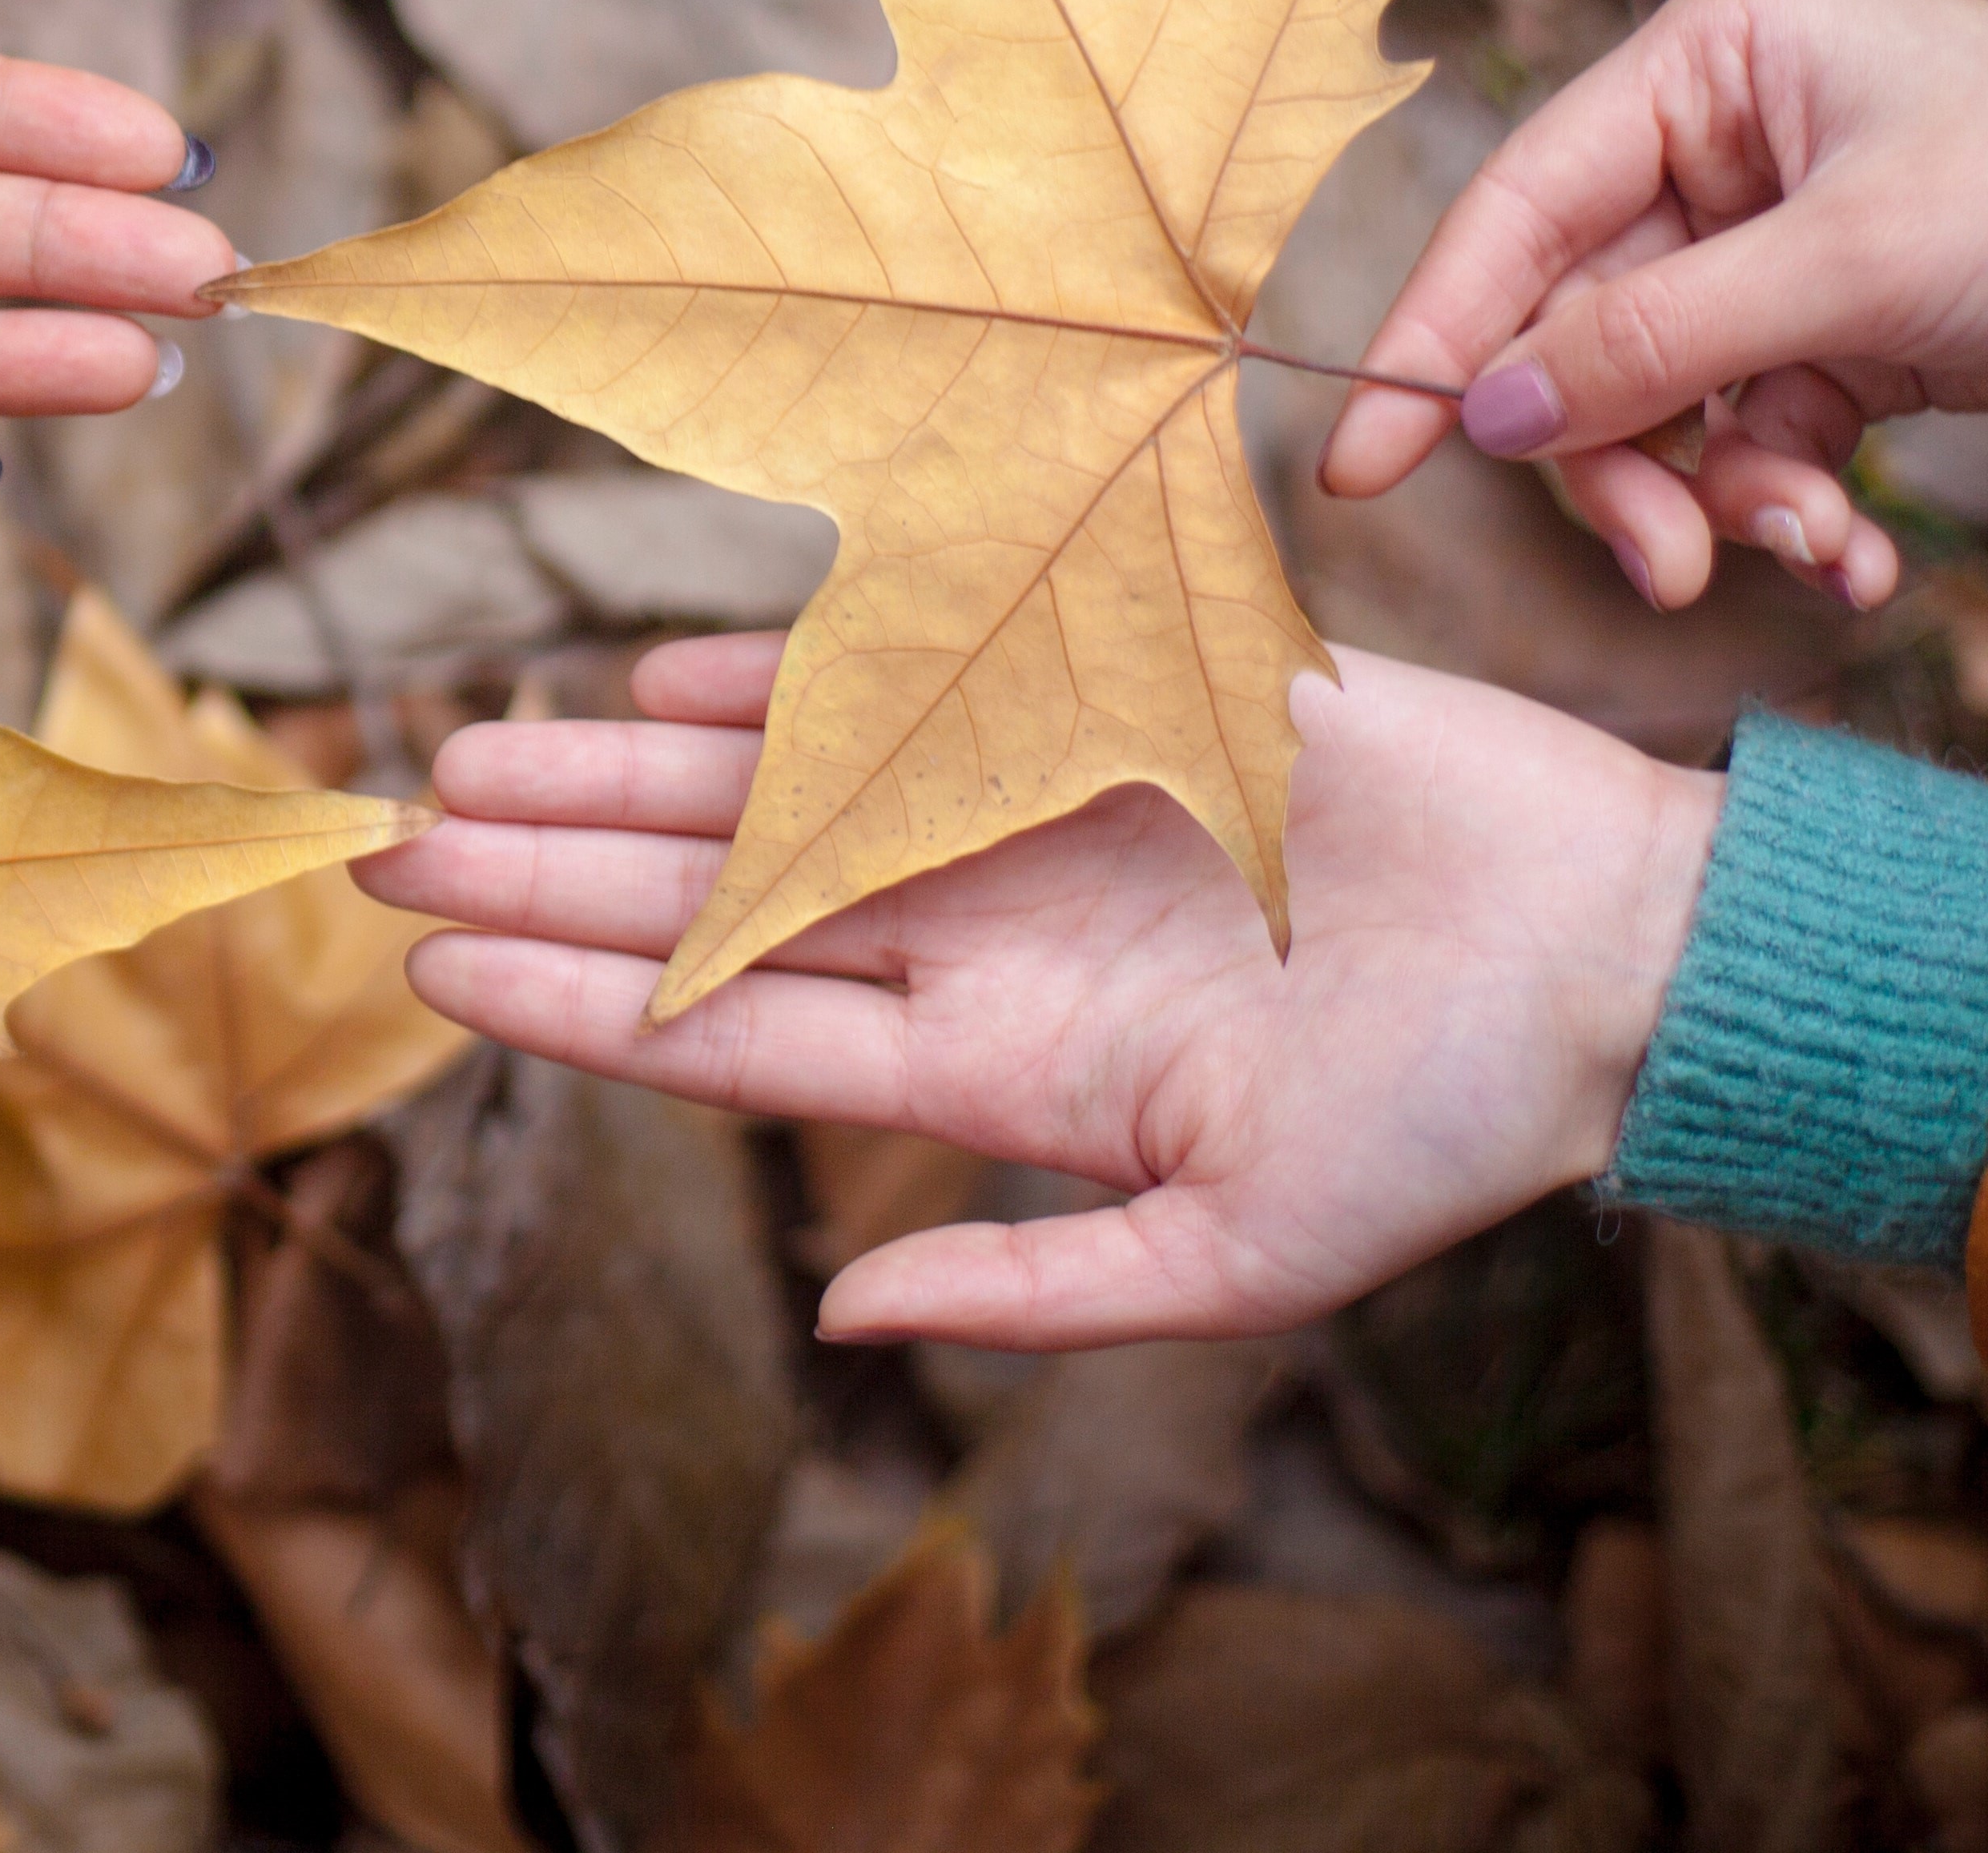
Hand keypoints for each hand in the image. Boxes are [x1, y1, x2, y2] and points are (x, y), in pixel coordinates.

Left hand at [362, 634, 1718, 1344]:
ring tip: (463, 752)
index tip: (427, 973)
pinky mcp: (1097, 702)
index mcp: (993, 1065)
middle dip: (542, 871)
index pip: (727, 1035)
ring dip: (613, 769)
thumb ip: (1034, 1289)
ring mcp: (1022, 814)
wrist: (1606, 949)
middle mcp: (973, 935)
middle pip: (704, 901)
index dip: (573, 1002)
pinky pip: (902, 671)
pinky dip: (778, 668)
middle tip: (380, 841)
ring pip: (765, 786)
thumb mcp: (1236, 1256)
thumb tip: (842, 1317)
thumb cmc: (1444, 1121)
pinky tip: (656, 670)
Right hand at [1318, 0, 1987, 611]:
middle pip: (1581, 329)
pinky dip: (1786, 507)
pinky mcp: (1833, 327)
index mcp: (1712, 56)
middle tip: (1668, 569)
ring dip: (1717, 499)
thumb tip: (1484, 420)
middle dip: (1622, 462)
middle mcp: (1724, 137)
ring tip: (1810, 556)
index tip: (1360, 464)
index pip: (1521, 209)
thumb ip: (1656, 345)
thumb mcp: (1855, 267)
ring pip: (1660, 401)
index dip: (1436, 340)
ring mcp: (1775, 238)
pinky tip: (1853, 562)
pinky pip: (1748, 435)